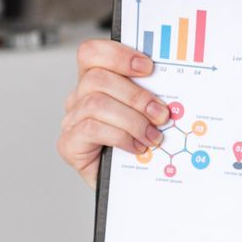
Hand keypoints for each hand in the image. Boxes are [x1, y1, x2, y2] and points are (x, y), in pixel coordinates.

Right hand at [58, 38, 173, 191]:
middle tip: (161, 114)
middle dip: (136, 95)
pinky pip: (91, 128)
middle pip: (97, 78)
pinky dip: (119, 136)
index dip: (118, 54)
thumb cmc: (138, 148)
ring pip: (96, 103)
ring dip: (132, 119)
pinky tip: (136, 147)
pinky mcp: (69, 144)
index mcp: (95, 82)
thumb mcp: (146, 115)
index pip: (92, 53)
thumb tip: (173, 86)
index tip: (148, 67)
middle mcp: (79, 98)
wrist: (128, 188)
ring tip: (153, 136)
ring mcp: (71, 121)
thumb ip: (150, 96)